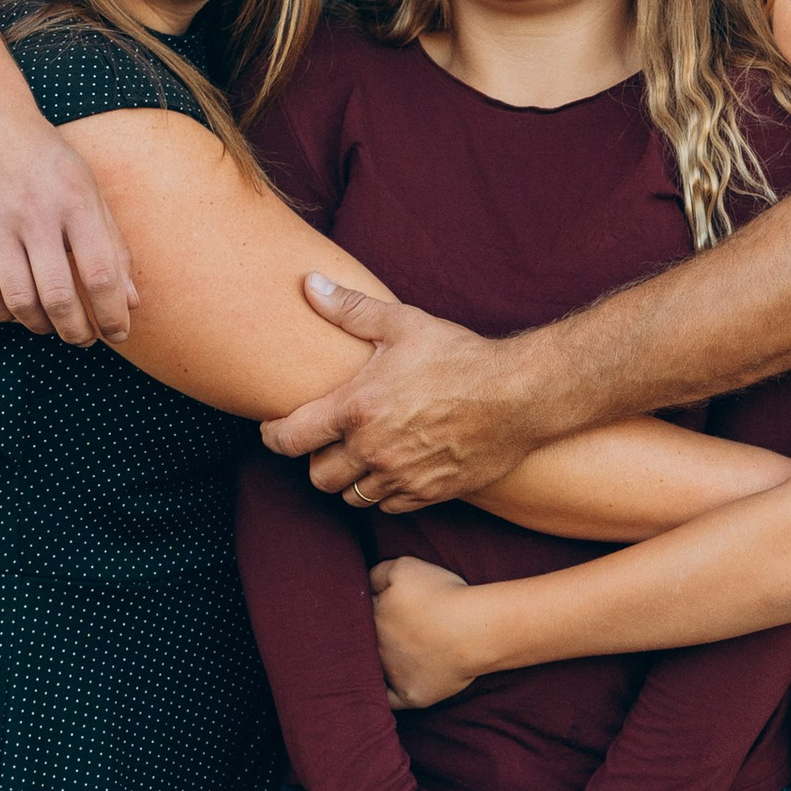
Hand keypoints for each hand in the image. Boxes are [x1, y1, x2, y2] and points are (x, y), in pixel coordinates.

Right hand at [0, 110, 139, 347]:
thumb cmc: (47, 162)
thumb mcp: (89, 190)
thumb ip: (112, 245)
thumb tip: (131, 302)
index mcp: (75, 199)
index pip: (100, 273)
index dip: (112, 313)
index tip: (118, 334)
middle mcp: (34, 211)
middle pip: (58, 295)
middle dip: (76, 330)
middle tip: (84, 339)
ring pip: (19, 300)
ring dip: (40, 326)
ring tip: (51, 326)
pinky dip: (2, 313)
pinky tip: (16, 312)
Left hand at [262, 275, 539, 507]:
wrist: (518, 395)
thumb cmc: (460, 356)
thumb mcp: (403, 324)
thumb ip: (349, 309)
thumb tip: (308, 283)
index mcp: (357, 408)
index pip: (290, 438)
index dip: (272, 436)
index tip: (273, 429)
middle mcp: (373, 449)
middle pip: (317, 476)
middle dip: (316, 460)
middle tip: (328, 442)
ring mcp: (401, 476)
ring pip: (351, 497)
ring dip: (350, 479)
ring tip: (361, 456)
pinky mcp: (428, 494)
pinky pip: (388, 506)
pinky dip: (384, 492)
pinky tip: (394, 468)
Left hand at [368, 556, 485, 707]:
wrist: (473, 630)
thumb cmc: (443, 595)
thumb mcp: (405, 566)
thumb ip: (377, 572)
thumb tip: (364, 582)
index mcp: (374, 615)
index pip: (364, 611)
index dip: (377, 607)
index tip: (390, 606)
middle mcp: (376, 647)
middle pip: (367, 641)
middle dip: (375, 635)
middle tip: (395, 630)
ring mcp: (392, 673)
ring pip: (376, 668)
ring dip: (380, 663)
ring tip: (395, 657)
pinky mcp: (410, 694)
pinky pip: (389, 699)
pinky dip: (386, 696)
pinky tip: (386, 691)